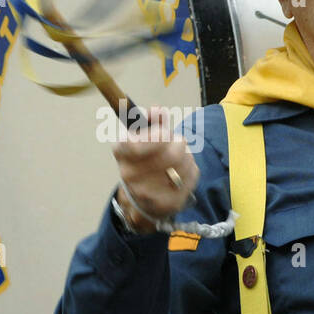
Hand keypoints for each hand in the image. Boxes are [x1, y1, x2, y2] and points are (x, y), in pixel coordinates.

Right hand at [113, 107, 198, 231]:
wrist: (143, 200)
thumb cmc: (144, 161)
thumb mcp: (141, 137)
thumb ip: (149, 120)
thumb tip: (156, 110)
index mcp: (122, 154)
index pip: (136, 142)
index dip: (155, 134)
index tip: (163, 130)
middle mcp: (131, 175)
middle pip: (170, 151)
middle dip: (177, 142)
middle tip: (175, 143)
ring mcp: (149, 192)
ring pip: (183, 161)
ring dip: (186, 154)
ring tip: (178, 158)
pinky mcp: (168, 203)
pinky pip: (191, 175)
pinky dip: (191, 169)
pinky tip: (181, 172)